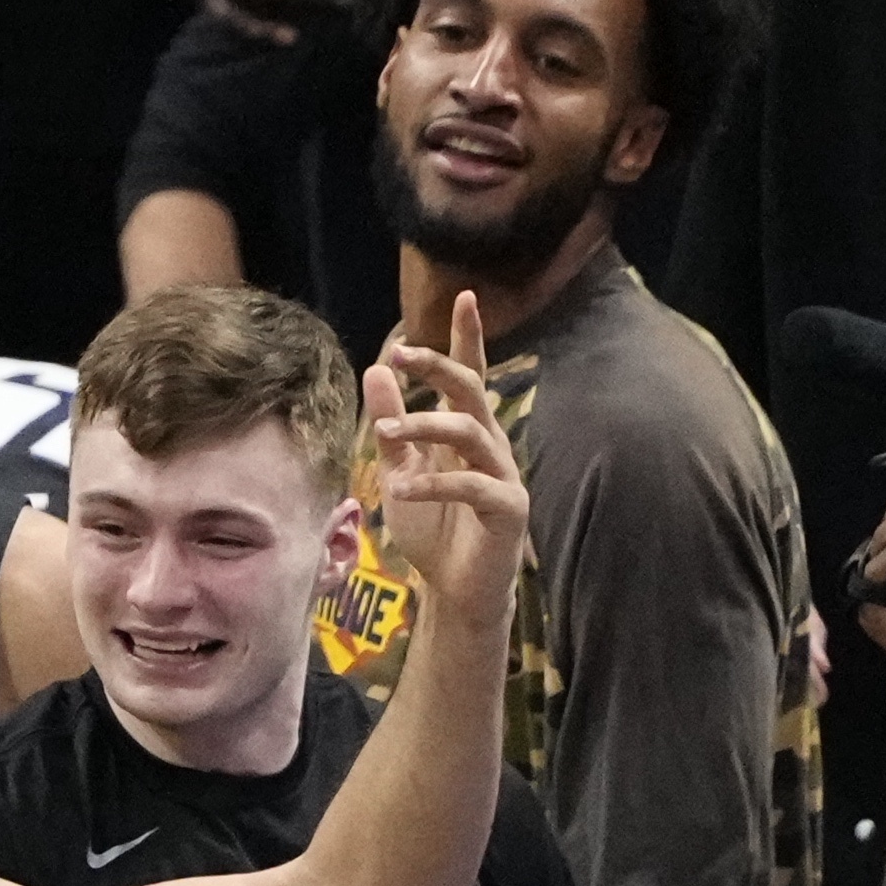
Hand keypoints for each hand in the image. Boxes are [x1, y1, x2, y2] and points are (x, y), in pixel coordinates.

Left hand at [372, 293, 525, 625]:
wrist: (455, 589)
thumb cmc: (433, 529)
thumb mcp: (402, 468)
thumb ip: (393, 423)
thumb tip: (377, 369)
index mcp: (466, 433)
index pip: (469, 376)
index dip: (466, 338)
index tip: (464, 296)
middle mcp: (489, 446)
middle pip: (471, 391)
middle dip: (438, 367)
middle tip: (401, 353)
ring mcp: (503, 475)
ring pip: (469, 431)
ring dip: (423, 427)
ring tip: (384, 436)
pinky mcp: (508, 509)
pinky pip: (473, 484)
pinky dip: (435, 484)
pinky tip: (405, 490)